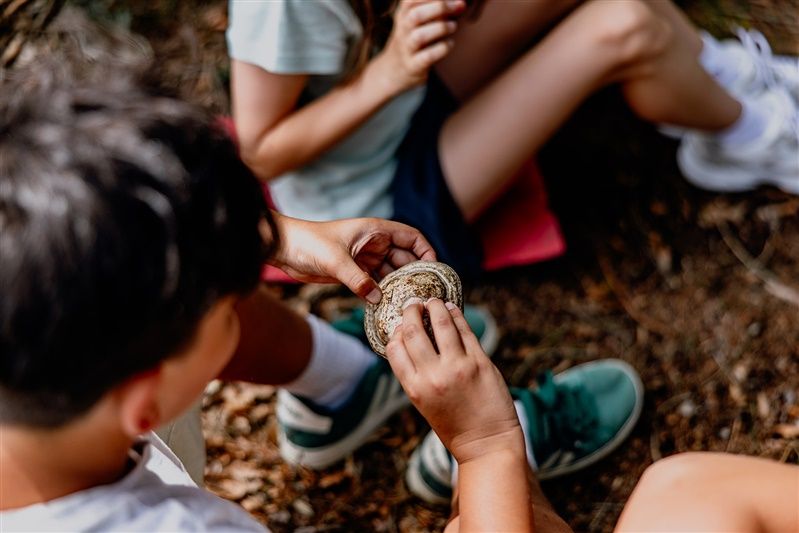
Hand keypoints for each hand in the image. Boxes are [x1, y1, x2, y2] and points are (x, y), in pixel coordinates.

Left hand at [268, 213, 435, 302]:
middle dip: (414, 274)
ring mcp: (365, 258)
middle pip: (405, 258)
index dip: (425, 251)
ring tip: (409, 303)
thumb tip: (377, 299)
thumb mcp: (335, 260)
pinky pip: (376, 283)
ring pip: (391, 273)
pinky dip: (382, 293)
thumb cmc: (309, 243)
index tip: (432, 269)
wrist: (285, 248)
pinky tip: (388, 307)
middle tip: (423, 294)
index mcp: (375, 230)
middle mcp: (374, 243)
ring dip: (399, 286)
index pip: (411, 237)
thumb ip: (357, 279)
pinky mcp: (355, 272)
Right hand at [372, 0, 464, 94]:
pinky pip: (427, 57)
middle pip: (415, 16)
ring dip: (440, 28)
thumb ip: (439, 12)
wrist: (393, 70)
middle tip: (458, 7)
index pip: (410, 0)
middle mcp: (402, 31)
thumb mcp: (420, 22)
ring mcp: (406, 49)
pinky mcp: (413, 66)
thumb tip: (461, 4)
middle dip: (439, 7)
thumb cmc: (414, 39)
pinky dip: (441, 49)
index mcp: (402, 15)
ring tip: (453, 26)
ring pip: (419, 37)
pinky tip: (450, 44)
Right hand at [386, 298, 523, 462]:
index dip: (395, 332)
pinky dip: (456, 315)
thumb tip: (411, 342)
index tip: (399, 324)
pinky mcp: (480, 362)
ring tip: (433, 301)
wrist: (487, 444)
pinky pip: (465, 330)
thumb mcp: (425, 404)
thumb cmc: (455, 426)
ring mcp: (457, 367)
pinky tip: (452, 309)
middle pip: (413, 331)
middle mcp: (433, 376)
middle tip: (413, 304)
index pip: (394, 349)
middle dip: (411, 312)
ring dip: (435, 306)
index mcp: (414, 388)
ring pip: (441, 323)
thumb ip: (417, 376)